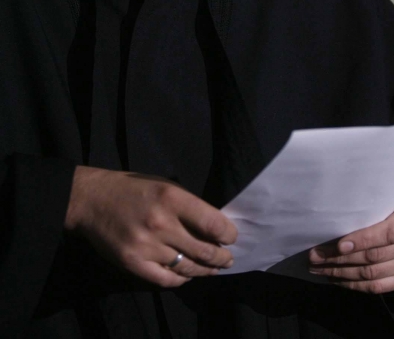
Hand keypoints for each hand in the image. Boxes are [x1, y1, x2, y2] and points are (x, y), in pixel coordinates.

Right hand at [65, 166, 236, 287]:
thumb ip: (187, 205)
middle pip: (203, 250)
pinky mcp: (133, 263)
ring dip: (205, 270)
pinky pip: (165, 280)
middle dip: (221, 258)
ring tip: (212, 269)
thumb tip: (214, 226)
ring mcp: (146, 246)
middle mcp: (161, 223)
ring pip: (187, 267)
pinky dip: (181, 279)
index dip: (228, 234)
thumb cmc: (132, 189)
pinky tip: (187, 275)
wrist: (92, 200)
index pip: (212, 223)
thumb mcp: (164, 184)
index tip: (231, 238)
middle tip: (228, 260)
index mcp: (171, 198)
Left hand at [308, 196, 393, 293]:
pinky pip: (377, 288)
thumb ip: (366, 206)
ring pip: (372, 275)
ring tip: (318, 268)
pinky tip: (334, 278)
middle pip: (375, 256)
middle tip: (315, 256)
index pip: (387, 233)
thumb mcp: (383, 197)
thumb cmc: (389, 202)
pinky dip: (353, 284)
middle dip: (341, 258)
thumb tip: (332, 216)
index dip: (363, 240)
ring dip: (341, 273)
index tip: (339, 245)